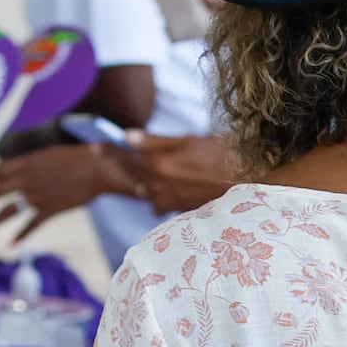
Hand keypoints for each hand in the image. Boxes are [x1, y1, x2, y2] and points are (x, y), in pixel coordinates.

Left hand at [0, 142, 113, 238]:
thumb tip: (11, 169)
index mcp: (24, 163)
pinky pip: (31, 224)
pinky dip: (20, 235)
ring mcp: (37, 195)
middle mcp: (26, 179)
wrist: (98, 168)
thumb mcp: (45, 156)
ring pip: (7, 211)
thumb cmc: (74, 159)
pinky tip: (9, 245)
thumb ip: (27, 165)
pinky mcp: (50, 209)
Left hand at [104, 131, 243, 215]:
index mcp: (160, 165)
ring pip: (146, 192)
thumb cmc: (225, 155)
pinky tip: (162, 193)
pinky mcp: (183, 210)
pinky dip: (159, 196)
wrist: (252, 184)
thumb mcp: (190, 140)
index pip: (125, 157)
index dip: (109, 151)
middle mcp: (161, 187)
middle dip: (122, 165)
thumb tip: (128, 136)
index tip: (94, 146)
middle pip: (132, 175)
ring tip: (138, 174)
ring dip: (141, 182)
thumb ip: (157, 141)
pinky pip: (162, 204)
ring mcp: (171, 201)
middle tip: (109, 156)